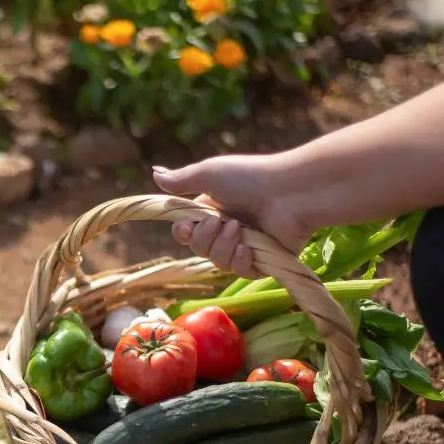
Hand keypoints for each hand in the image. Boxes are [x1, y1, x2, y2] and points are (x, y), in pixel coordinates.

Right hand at [152, 154, 314, 278]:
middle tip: (220, 223)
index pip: (187, 232)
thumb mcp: (209, 174)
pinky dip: (240, 261)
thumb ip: (180, 180)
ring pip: (218, 262)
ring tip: (239, 230)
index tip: (186, 227)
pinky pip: (240, 272)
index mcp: (214, 209)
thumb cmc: (250, 178)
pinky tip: (248, 249)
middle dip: (204, 239)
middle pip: (199, 249)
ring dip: (223, 247)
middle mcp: (228, 228)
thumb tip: (154, 172)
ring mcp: (246, 245)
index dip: (183, 233)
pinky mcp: (264, 261)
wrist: (290, 192)